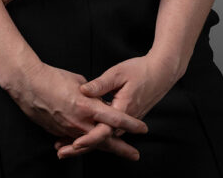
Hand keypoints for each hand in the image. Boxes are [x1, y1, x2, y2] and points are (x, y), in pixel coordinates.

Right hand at [5, 60, 147, 160]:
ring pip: (91, 144)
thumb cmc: (54, 77)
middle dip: (122, 148)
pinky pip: (74, 141)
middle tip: (135, 155)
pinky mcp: (58, 132)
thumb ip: (92, 93)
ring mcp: (68, 129)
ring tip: (118, 153)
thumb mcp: (78, 81)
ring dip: (105, 148)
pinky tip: (90, 148)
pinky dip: (84, 145)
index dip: (131, 125)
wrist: (28, 84)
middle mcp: (80, 122)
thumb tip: (98, 99)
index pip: (115, 119)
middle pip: (106, 140)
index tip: (143, 129)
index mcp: (88, 106)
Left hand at [53, 51, 180, 158]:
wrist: (161, 73)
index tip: (75, 143)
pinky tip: (77, 136)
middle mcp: (125, 120)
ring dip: (85, 143)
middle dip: (80, 147)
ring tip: (64, 147)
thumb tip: (83, 90)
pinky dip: (92, 136)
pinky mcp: (124, 121)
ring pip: (103, 138)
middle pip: (101, 140)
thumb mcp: (118, 73)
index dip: (89, 138)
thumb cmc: (140, 71)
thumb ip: (100, 84)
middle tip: (61, 152)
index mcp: (123, 109)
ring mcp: (125, 123)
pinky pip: (107, 133)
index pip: (104, 130)